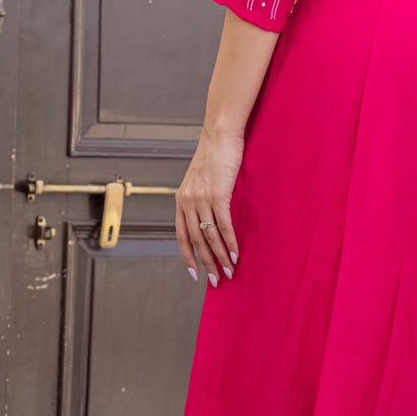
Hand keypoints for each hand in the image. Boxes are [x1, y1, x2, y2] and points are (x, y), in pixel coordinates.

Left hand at [176, 126, 243, 285]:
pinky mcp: (218, 195)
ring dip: (220, 257)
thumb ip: (200, 198)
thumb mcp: (200, 179)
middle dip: (206, 263)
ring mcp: (201, 199)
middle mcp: (187, 202)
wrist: (220, 134)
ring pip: (209, 236)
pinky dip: (230, 243)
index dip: (187, 256)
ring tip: (229, 271)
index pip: (180, 236)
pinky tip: (235, 254)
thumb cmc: (214, 155)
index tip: (194, 273)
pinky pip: (223, 226)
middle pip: (195, 240)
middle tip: (215, 280)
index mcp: (181, 200)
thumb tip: (209, 217)